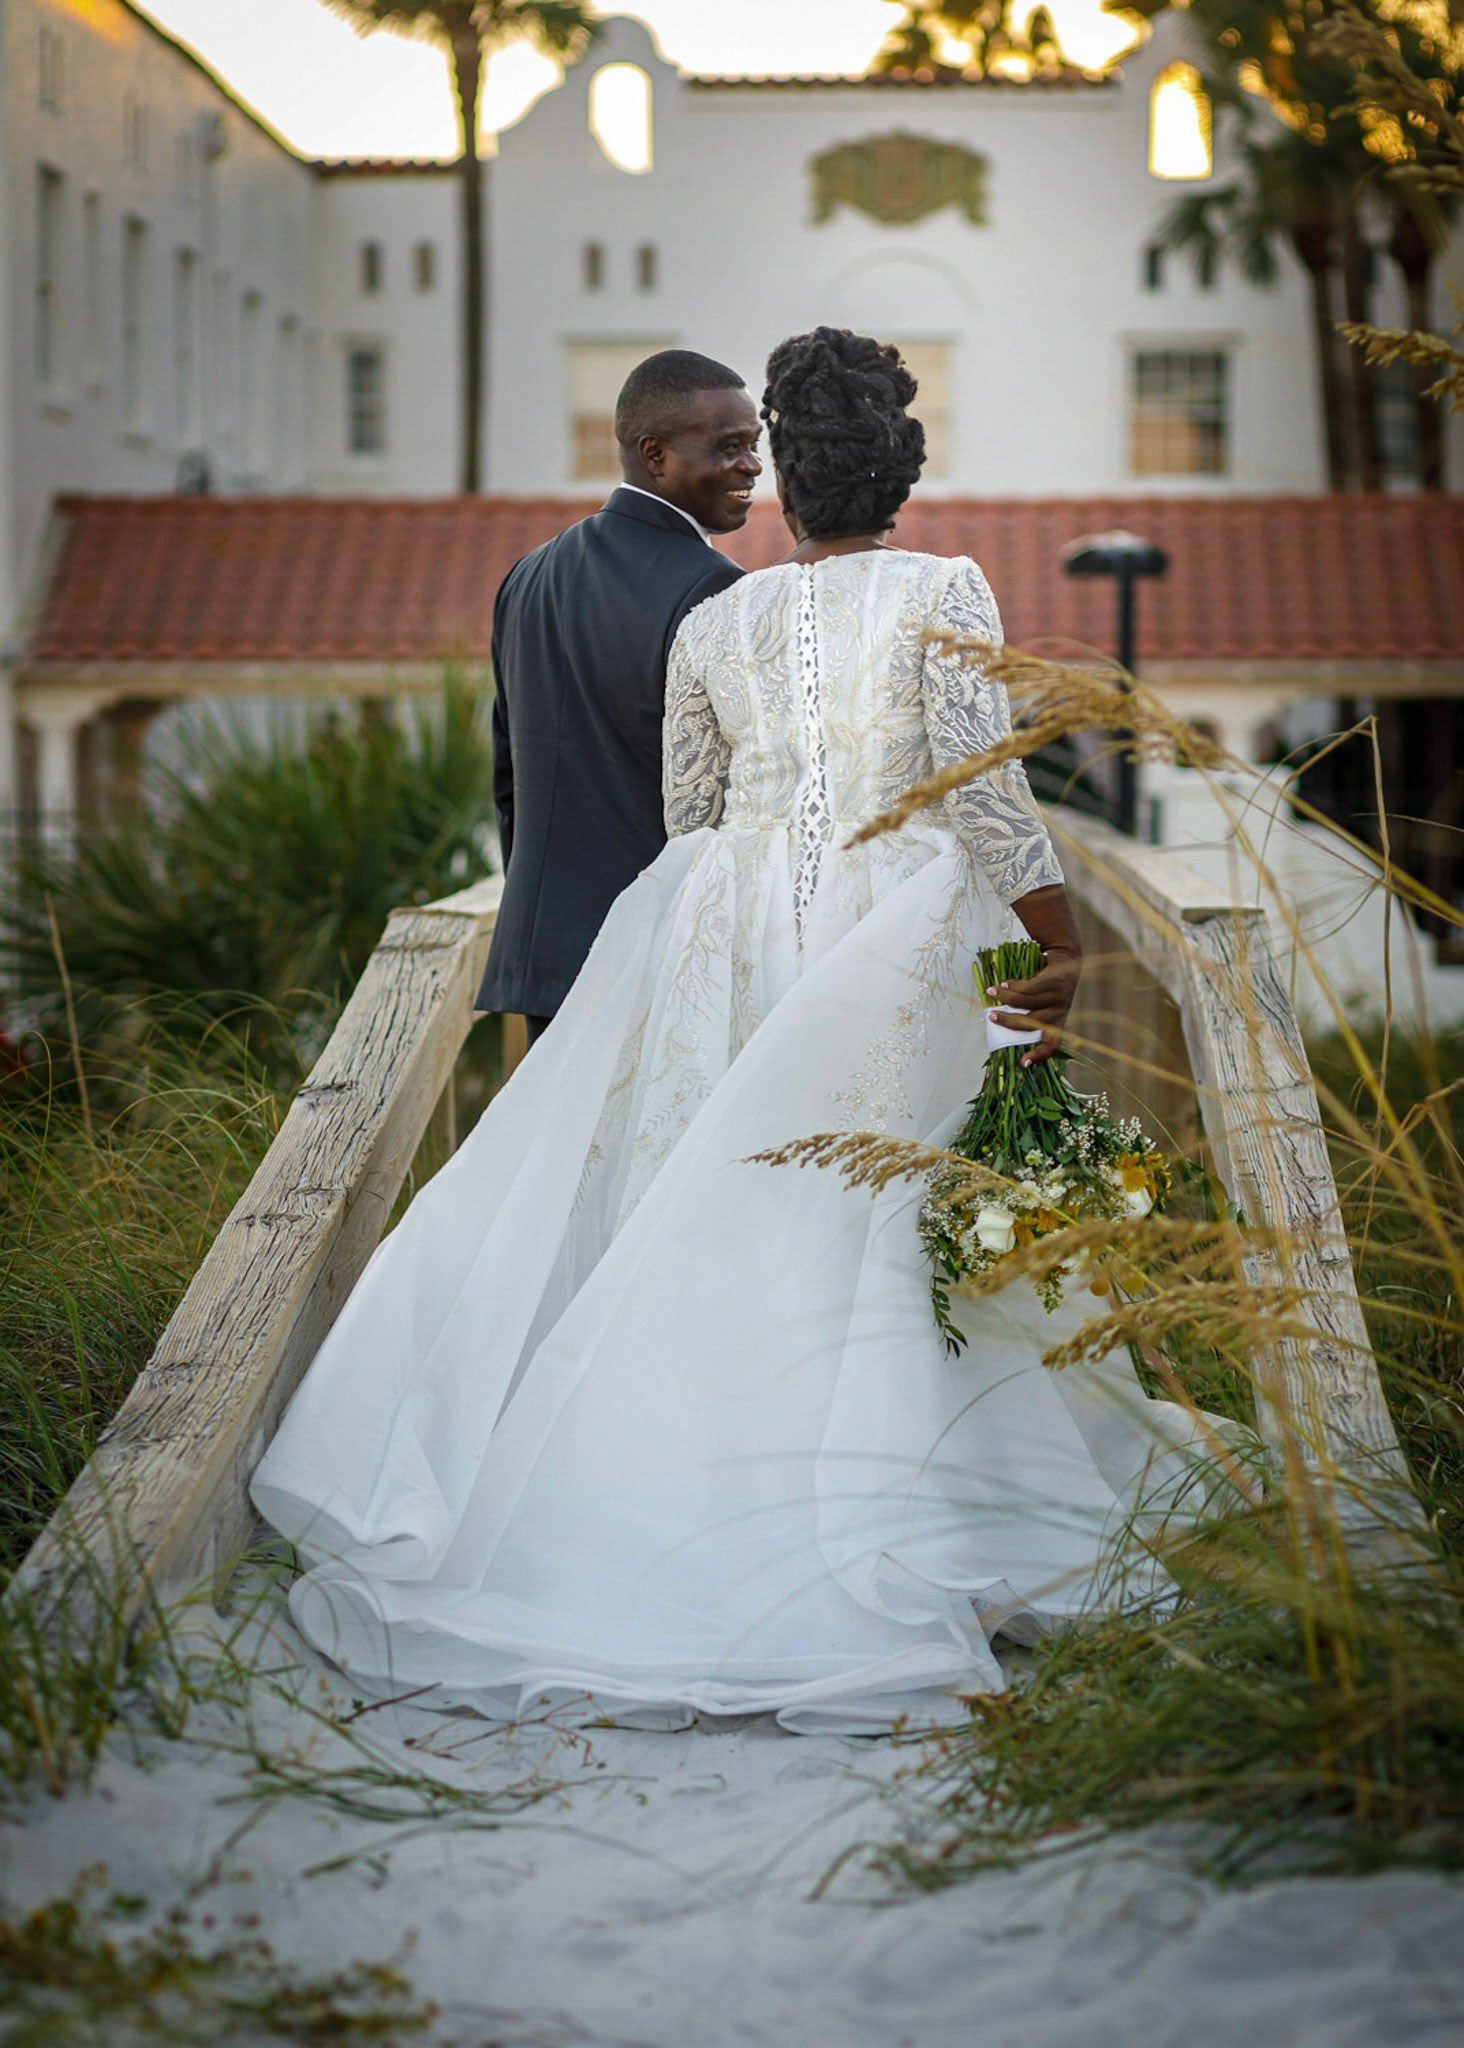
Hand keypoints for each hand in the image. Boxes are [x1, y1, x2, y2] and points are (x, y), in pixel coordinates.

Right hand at [988, 949, 1079, 1066]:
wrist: (1069, 961)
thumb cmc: (1052, 989)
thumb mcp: (1047, 1007)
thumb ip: (1031, 1017)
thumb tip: (1003, 1026)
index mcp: (1059, 1023)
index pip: (1053, 1044)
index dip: (1039, 1055)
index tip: (1023, 1063)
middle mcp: (1060, 1012)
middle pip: (1031, 1022)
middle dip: (1008, 1021)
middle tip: (992, 1017)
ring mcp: (1057, 996)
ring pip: (1026, 1002)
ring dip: (1005, 998)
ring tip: (992, 992)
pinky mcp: (1052, 981)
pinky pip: (1027, 987)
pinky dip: (1012, 986)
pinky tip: (1004, 984)